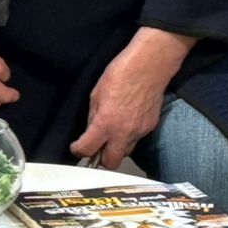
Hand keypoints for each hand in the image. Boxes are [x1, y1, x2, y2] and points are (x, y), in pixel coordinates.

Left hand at [70, 27, 197, 168]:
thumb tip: (91, 129)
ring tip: (113, 134)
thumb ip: (93, 115)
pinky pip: (136, 139)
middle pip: (110, 162)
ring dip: (116, 148)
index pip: (88, 149)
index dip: (78, 150)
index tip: (76, 148)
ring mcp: (139, 131)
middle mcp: (123, 132)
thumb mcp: (97, 93)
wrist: (150, 65)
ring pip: (125, 152)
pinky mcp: (150, 127)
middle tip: (96, 148)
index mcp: (106, 123)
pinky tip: (127, 122)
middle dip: (101, 158)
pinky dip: (129, 136)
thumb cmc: (122, 72)